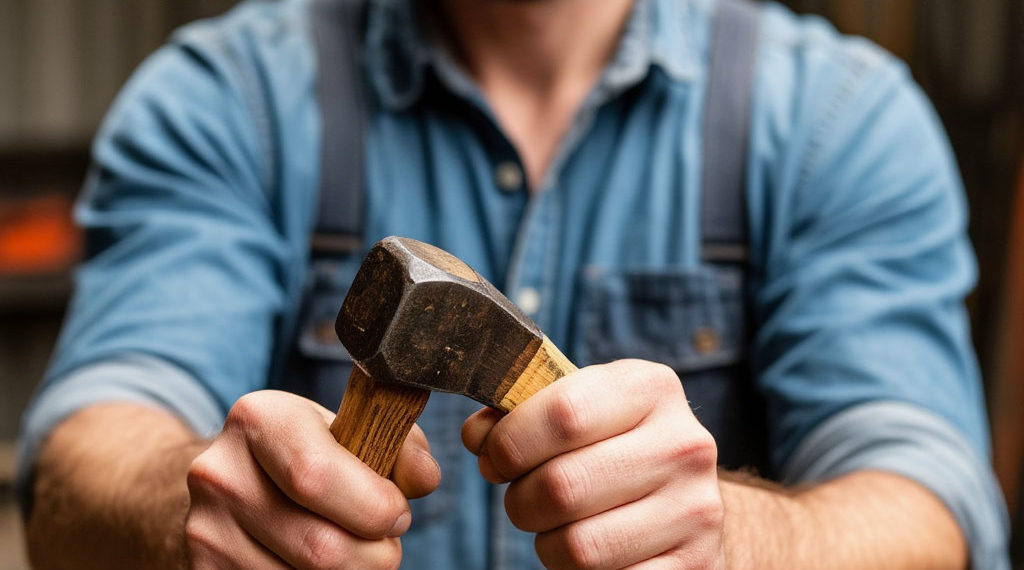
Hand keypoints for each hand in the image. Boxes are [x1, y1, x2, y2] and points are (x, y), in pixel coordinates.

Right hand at [185, 390, 440, 568]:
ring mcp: (207, 529)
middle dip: (374, 555)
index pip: (316, 475)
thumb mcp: (351, 431)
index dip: (373, 506)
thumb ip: (400, 447)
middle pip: (319, 547)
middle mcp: (222, 473)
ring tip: (354, 551)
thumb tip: (422, 479)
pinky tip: (320, 565)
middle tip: (385, 544)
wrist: (231, 480)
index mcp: (261, 419)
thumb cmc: (309, 453)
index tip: (398, 514)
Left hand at [463, 360, 724, 568]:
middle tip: (524, 497)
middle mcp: (684, 444)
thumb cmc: (614, 445)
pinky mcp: (695, 564)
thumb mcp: (578, 408)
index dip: (510, 442)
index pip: (563, 414)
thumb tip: (478, 437)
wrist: (686, 499)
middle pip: (562, 487)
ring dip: (548, 543)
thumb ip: (522, 413)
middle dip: (521, 500)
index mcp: (651, 388)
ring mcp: (695, 509)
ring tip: (559, 525)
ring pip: (579, 546)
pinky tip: (592, 550)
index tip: (495, 456)